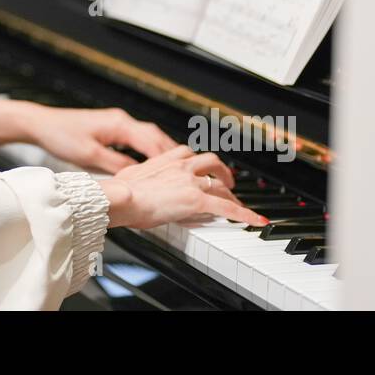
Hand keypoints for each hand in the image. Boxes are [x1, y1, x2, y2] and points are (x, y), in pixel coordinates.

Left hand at [23, 105, 176, 173]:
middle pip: (155, 136)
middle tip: (188, 170)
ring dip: (160, 151)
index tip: (181, 172)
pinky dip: (147, 149)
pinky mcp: (110, 128)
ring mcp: (116, 123)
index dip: (168, 158)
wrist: (42, 124)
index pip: (152, 142)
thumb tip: (135, 176)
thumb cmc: (61, 135)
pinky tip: (150, 161)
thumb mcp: (89, 156)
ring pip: (147, 136)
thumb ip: (115, 165)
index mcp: (119, 124)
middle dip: (171, 153)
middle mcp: (121, 120)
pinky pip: (136, 138)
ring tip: (175, 168)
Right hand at [100, 145, 266, 229]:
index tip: (203, 167)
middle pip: (211, 162)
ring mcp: (191, 181)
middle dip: (222, 171)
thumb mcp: (128, 179)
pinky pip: (227, 207)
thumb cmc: (119, 193)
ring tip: (238, 204)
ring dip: (231, 193)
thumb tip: (127, 187)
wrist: (121, 198)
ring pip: (220, 184)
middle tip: (227, 182)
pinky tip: (255, 221)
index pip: (189, 154)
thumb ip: (137, 181)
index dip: (200, 162)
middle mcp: (181, 166)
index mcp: (164, 159)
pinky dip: (245, 214)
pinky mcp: (197, 200)